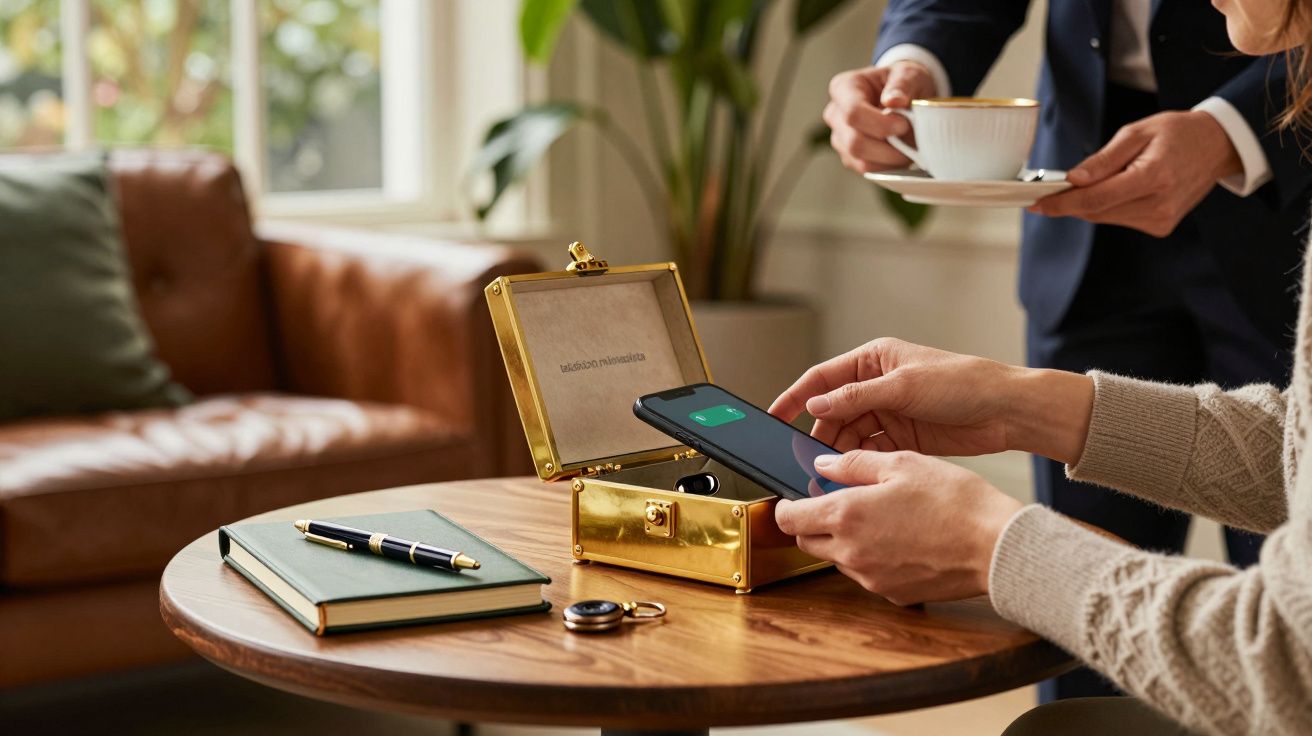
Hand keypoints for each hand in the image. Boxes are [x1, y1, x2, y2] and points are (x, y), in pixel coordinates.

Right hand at [769, 338, 1093, 464]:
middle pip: (833, 412)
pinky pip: (869, 451)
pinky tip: (849, 477)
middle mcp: (876, 385)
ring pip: (849, 434)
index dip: (795, 398)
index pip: (822, 379)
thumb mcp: (903, 387)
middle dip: (817, 434)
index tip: (772, 416)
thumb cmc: (962, 383)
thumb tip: (815, 404)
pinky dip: (858, 464)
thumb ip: (855, 397)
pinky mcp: (903, 437)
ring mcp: (889, 412)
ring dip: (837, 453)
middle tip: (801, 459)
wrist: (1007, 411)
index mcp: (872, 360)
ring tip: (824, 473)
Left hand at [775, 451, 1023, 604]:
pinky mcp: (892, 593)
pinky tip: (900, 538)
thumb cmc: (955, 500)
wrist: (995, 546)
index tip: (796, 497)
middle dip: (813, 522)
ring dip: (844, 539)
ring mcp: (870, 578)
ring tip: (879, 517)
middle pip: (808, 541)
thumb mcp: (901, 464)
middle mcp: (851, 552)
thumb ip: (854, 464)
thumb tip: (822, 465)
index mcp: (846, 516)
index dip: (787, 505)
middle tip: (838, 502)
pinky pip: (867, 574)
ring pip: (837, 558)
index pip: (788, 518)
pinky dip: (872, 557)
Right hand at [824, 62, 937, 173]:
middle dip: (888, 148)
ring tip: (911, 147)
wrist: (901, 96)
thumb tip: (895, 101)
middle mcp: (835, 114)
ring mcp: (840, 138)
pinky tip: (902, 153)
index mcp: (844, 88)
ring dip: (891, 159)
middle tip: (914, 141)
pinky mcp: (849, 156)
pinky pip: (868, 170)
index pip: (853, 113)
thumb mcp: (908, 73)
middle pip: (855, 142)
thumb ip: (902, 84)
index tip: (904, 125)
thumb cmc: (902, 82)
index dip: (880, 124)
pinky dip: (889, 166)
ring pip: (861, 161)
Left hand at [1029, 111, 1241, 236]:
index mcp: (1154, 177)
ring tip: (1103, 177)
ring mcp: (1162, 220)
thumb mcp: (1137, 133)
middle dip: (1071, 201)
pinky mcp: (1161, 227)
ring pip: (1105, 217)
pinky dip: (1110, 206)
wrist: (1217, 146)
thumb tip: (1074, 180)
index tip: (1036, 204)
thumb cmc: (1177, 133)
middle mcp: (1159, 204)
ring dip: (1091, 202)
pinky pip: (1120, 219)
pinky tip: (1122, 187)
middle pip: (1096, 211)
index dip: (1062, 203)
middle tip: (1052, 188)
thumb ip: (1104, 159)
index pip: (1096, 199)